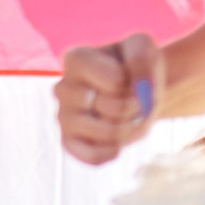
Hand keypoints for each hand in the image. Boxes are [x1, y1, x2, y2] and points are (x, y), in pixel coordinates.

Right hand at [57, 35, 161, 164]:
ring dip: (130, 129)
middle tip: (135, 102)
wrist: (131, 89)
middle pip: (114, 108)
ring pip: (107, 134)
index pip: (117, 81)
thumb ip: (140, 59)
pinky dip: (113, 152)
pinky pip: (92, 157)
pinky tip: (117, 143)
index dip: (136, 83)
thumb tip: (140, 92)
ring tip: (128, 119)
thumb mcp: (142, 47)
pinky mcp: (68, 142)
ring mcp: (63, 117)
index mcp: (75, 59)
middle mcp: (62, 88)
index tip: (132, 78)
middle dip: (136, 108)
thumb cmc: (134, 65)